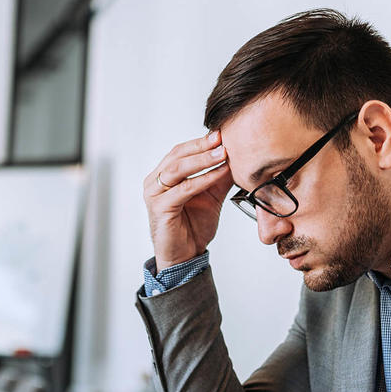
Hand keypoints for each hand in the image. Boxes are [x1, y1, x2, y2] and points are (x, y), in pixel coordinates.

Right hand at [143, 131, 233, 270]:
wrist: (185, 257)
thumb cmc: (193, 227)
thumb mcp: (211, 197)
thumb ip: (219, 178)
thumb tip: (236, 158)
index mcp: (163, 176)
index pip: (180, 151)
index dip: (201, 142)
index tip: (222, 134)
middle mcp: (154, 182)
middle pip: (177, 155)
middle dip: (201, 146)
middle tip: (222, 139)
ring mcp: (154, 194)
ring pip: (178, 169)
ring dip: (203, 159)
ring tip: (223, 153)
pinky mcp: (160, 208)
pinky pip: (184, 189)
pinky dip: (203, 179)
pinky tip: (218, 174)